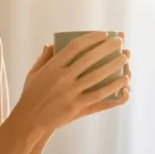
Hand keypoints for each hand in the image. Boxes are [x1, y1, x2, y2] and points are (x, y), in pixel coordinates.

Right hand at [15, 32, 129, 134]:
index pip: (75, 46)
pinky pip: (99, 94)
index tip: (104, 34)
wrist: (29, 120)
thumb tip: (50, 44)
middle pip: (90, 58)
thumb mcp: (33, 73)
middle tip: (120, 42)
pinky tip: (124, 81)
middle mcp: (62, 77)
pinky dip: (113, 86)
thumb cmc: (31, 95)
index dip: (91, 38)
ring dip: (114, 64)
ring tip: (125, 57)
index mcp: (52, 66)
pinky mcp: (76, 105)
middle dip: (107, 47)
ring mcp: (70, 91)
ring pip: (98, 75)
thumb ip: (43, 58)